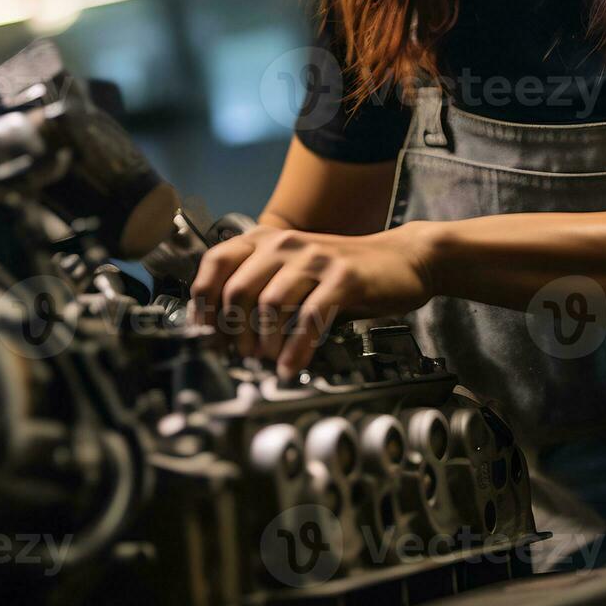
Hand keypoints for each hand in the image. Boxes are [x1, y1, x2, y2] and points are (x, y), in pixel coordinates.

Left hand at [188, 223, 436, 377]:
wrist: (402, 260)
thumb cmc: (344, 273)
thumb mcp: (294, 271)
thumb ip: (261, 287)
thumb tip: (223, 329)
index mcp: (265, 240)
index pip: (214, 264)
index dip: (204, 304)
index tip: (205, 336)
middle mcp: (284, 243)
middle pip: (237, 289)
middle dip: (233, 332)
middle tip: (240, 356)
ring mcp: (314, 258)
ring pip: (269, 304)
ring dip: (264, 342)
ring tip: (269, 361)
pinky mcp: (342, 277)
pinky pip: (309, 317)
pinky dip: (296, 348)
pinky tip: (292, 365)